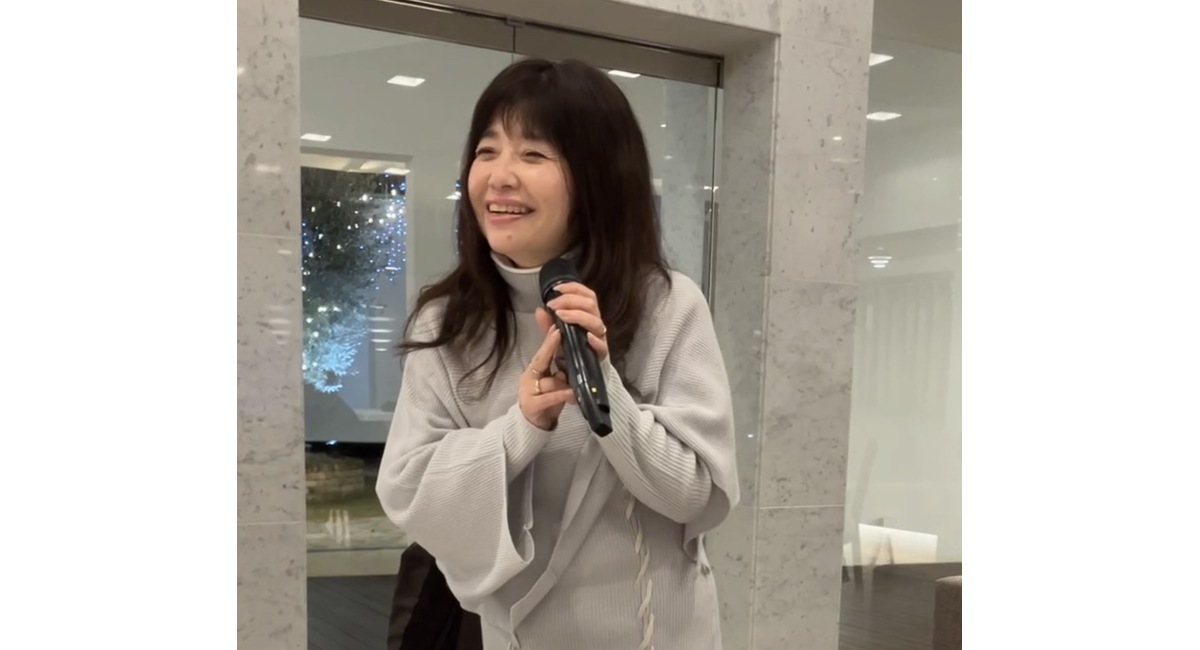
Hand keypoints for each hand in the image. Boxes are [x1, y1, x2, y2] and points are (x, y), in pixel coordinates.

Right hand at [519, 311, 575, 430]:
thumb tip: (562, 341)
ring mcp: (528, 392)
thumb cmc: (545, 399)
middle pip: (540, 360)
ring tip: (575, 387)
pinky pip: (550, 397)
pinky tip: (573, 395)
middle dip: (550, 346)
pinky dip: (562, 395)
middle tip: (559, 333)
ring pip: (549, 381)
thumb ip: (556, 366)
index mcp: (534, 370)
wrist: (532, 425)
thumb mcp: (552, 380)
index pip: (542, 352)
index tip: (557, 326)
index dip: (549, 340)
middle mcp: (529, 378)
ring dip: (563, 383)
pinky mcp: (532, 406)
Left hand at [545, 282, 608, 360]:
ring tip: (561, 316)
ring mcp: (599, 338)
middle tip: (553, 305)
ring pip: (596, 322)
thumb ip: (548, 323)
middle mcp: (595, 323)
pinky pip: (602, 346)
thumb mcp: (556, 335)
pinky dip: (595, 340)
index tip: (557, 289)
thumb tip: (539, 310)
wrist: (580, 371)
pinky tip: (587, 336)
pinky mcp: (601, 354)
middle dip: (570, 301)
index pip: (587, 295)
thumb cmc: (570, 348)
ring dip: (578, 316)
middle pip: (591, 304)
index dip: (574, 288)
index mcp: (588, 314)